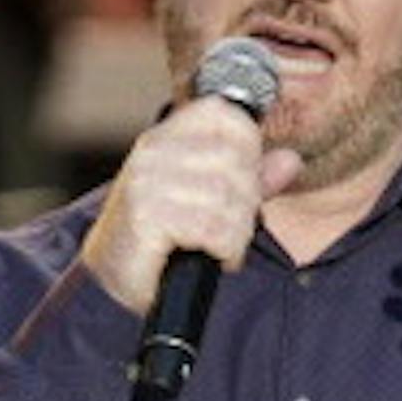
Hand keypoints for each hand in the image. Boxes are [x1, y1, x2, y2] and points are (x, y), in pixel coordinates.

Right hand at [79, 96, 304, 315]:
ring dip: (235, 233)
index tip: (242, 184)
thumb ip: (249, 180)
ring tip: (217, 246)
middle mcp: (153, 153)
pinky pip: (213, 229)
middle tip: (229, 229)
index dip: (248, 146)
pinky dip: (224, 250)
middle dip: (246, 203)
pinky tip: (208, 256)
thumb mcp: (205, 202)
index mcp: (165, 139)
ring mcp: (148, 183)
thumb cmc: (157, 243)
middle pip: (236, 160)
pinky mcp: (147, 217)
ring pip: (230, 199)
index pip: (224, 114)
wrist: (110, 286)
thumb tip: (291, 160)